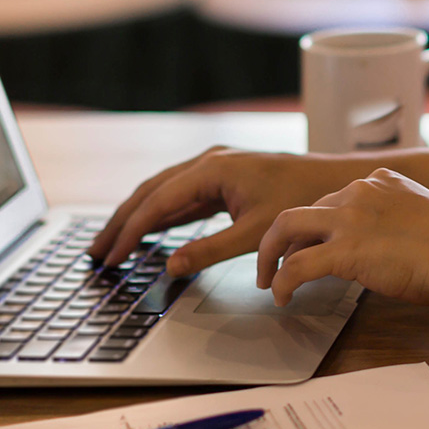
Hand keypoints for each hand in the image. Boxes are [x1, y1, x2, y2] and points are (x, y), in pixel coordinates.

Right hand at [87, 147, 347, 274]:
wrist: (332, 181)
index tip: (112, 256)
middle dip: (122, 222)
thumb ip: (209, 250)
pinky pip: (181, 196)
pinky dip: (160, 214)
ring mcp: (214, 167)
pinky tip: (147, 232)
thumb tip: (170, 267)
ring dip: (137, 217)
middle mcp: (208, 161)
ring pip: (163, 192)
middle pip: (151, 191)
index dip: (131, 230)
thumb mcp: (254, 232)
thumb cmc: (300, 200)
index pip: (158, 200)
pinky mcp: (223, 178)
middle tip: (96, 253)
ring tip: (112, 245)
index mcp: (213, 168)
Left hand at [256, 168, 428, 307]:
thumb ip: (396, 220)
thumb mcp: (422, 214)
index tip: (313, 243)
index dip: (319, 224)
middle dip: (284, 236)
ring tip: (267, 278)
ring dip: (270, 252)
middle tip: (275, 259)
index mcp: (379, 182)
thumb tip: (388, 246)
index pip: (333, 198)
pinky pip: (298, 265)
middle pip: (304, 209)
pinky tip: (282, 296)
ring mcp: (348, 218)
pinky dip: (284, 281)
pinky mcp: (344, 250)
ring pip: (287, 226)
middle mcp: (358, 192)